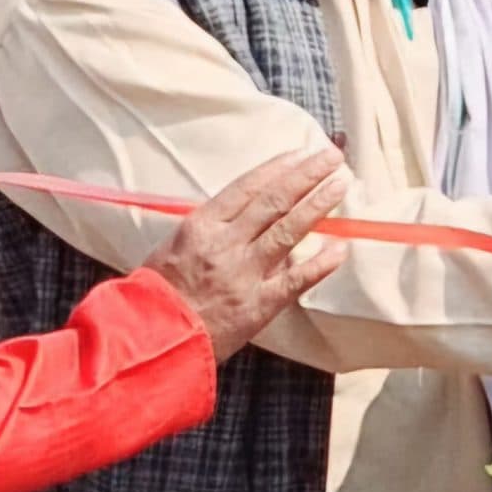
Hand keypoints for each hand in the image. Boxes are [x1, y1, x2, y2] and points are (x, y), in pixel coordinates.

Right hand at [144, 149, 353, 361]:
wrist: (151, 338)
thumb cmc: (157, 292)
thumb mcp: (174, 247)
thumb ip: (210, 229)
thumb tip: (244, 211)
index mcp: (201, 225)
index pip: (247, 187)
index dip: (278, 167)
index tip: (301, 152)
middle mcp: (226, 244)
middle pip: (274, 201)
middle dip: (307, 175)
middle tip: (332, 157)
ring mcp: (245, 273)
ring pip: (289, 230)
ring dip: (318, 205)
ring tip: (341, 185)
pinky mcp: (259, 305)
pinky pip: (296, 280)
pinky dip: (320, 264)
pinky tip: (341, 248)